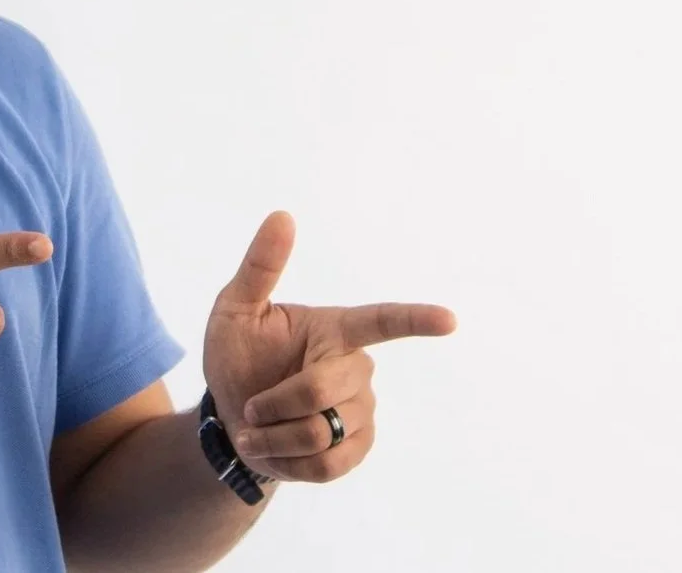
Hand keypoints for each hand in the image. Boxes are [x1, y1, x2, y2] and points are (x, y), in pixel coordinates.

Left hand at [203, 210, 456, 483]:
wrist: (232, 419)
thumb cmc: (236, 356)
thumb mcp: (235, 309)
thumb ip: (260, 268)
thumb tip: (282, 215)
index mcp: (333, 330)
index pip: (380, 321)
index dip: (414, 320)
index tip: (449, 320)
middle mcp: (357, 367)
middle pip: (322, 389)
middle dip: (273, 402)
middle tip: (251, 406)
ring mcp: (362, 410)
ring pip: (321, 434)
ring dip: (275, 437)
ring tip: (259, 429)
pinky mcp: (358, 447)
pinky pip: (327, 465)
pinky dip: (287, 462)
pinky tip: (275, 450)